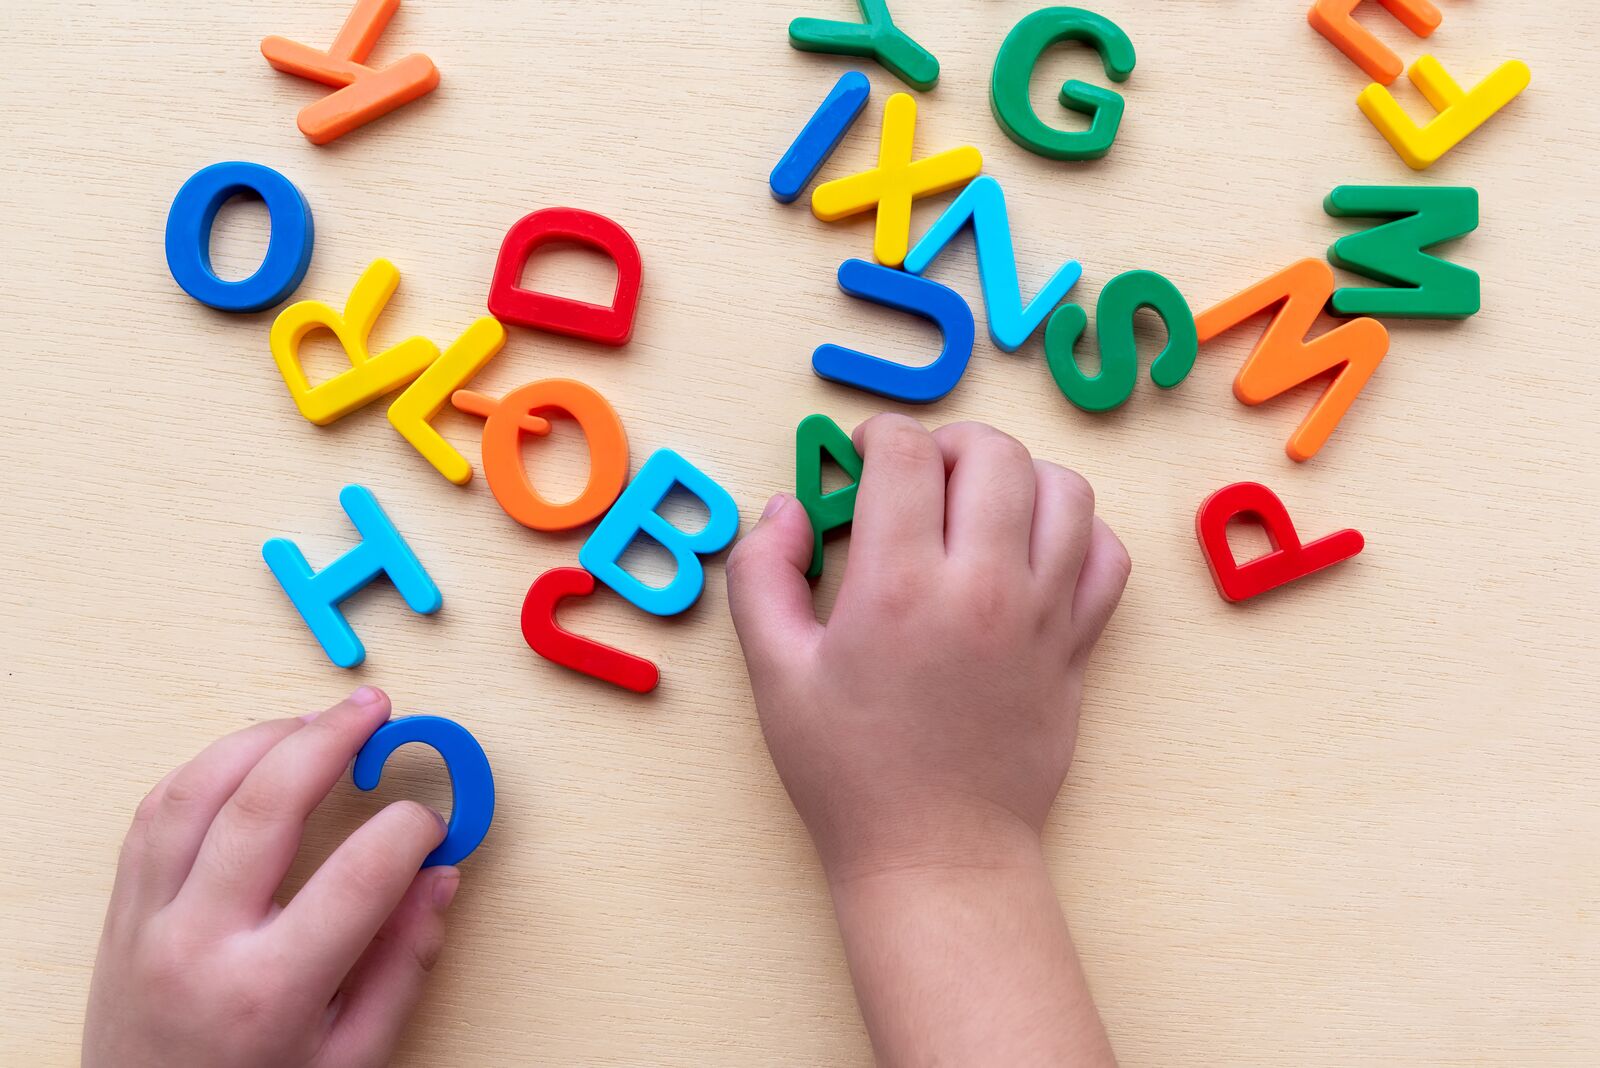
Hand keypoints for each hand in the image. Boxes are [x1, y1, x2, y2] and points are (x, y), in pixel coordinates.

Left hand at [84, 687, 459, 1067]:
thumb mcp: (351, 1059)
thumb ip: (402, 965)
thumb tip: (440, 878)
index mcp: (267, 993)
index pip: (357, 876)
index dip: (409, 830)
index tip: (431, 821)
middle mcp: (197, 946)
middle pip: (264, 806)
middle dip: (330, 740)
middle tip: (375, 711)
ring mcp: (146, 923)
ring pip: (195, 792)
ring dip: (261, 737)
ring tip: (315, 719)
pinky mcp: (121, 913)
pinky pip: (155, 813)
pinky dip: (206, 769)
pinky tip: (251, 757)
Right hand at [726, 416, 1127, 1065]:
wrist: (935, 854)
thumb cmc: (848, 772)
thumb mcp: (775, 674)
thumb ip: (763, 576)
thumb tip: (788, 509)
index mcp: (899, 587)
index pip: (907, 454)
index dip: (877, 436)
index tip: (861, 456)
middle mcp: (983, 589)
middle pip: (993, 453)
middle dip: (948, 442)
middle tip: (917, 474)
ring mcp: (1042, 617)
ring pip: (1064, 491)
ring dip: (1018, 476)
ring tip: (979, 505)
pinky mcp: (1077, 648)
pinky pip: (1107, 557)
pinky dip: (1079, 533)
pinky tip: (1033, 550)